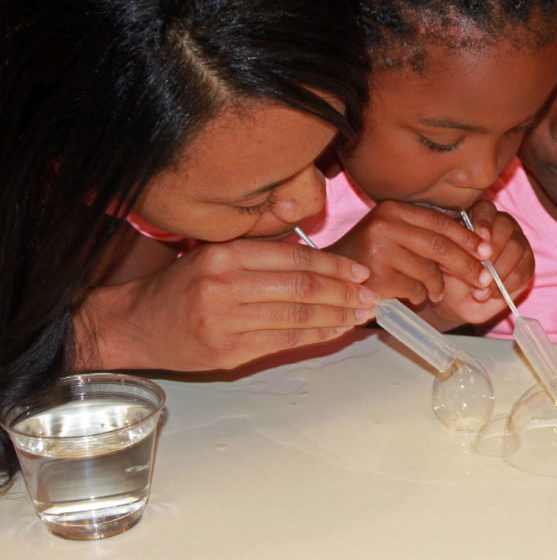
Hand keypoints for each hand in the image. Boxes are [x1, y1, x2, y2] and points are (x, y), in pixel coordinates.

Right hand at [77, 239, 379, 370]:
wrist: (133, 324)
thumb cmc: (179, 287)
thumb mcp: (214, 256)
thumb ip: (261, 256)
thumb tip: (322, 262)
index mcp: (225, 256)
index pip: (294, 259)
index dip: (334, 266)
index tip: (359, 271)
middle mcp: (225, 286)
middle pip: (302, 288)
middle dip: (344, 292)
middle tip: (371, 293)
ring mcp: (226, 322)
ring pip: (297, 317)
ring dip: (338, 316)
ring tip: (362, 313)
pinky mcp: (228, 353)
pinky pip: (284, 342)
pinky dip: (316, 335)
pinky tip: (336, 330)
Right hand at [327, 199, 492, 307]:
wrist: (330, 277)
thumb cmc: (371, 256)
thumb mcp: (395, 232)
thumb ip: (426, 232)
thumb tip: (480, 242)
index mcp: (392, 209)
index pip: (440, 222)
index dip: (468, 238)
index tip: (487, 252)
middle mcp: (384, 225)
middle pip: (439, 246)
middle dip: (467, 265)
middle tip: (484, 278)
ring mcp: (377, 251)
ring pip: (429, 271)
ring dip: (439, 286)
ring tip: (436, 292)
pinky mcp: (375, 278)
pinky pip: (415, 290)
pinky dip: (420, 296)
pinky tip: (413, 297)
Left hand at [431, 200, 534, 325]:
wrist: (456, 302)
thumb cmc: (447, 275)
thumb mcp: (443, 259)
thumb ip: (452, 246)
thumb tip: (464, 243)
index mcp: (477, 217)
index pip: (486, 209)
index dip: (484, 222)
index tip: (479, 238)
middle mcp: (501, 225)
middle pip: (506, 226)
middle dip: (492, 252)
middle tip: (478, 272)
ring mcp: (517, 243)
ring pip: (516, 248)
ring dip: (497, 272)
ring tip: (479, 290)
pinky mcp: (527, 265)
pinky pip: (522, 271)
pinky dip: (506, 286)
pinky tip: (490, 294)